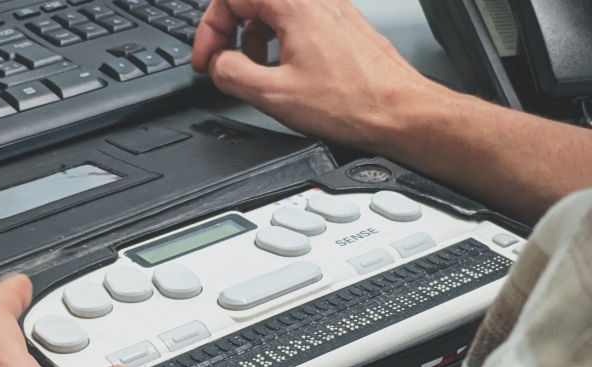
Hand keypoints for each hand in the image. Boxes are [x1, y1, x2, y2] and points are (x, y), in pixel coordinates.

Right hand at [192, 0, 441, 148]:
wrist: (400, 113)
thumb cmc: (353, 104)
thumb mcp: (273, 95)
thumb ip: (231, 74)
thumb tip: (218, 65)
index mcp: (294, 5)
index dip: (210, 30)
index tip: (208, 59)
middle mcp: (316, 0)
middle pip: (252, 1)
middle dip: (230, 33)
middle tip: (223, 64)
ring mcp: (332, 10)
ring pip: (275, 11)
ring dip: (254, 39)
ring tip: (256, 73)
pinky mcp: (342, 26)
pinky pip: (298, 23)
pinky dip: (280, 42)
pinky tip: (284, 72)